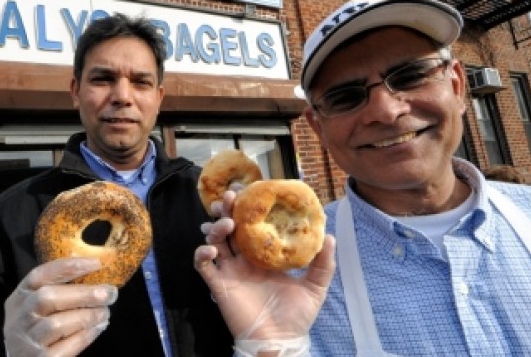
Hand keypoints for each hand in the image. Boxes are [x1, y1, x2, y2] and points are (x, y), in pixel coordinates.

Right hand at [3, 257, 116, 356]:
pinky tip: (96, 329)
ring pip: (56, 324)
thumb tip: (96, 280)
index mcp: (19, 297)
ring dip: (86, 316)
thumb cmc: (35, 329)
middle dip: (82, 294)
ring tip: (104, 313)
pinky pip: (64, 347)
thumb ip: (58, 292)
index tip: (95, 264)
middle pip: (47, 298)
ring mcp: (28, 340)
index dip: (67, 267)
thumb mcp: (36, 307)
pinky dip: (83, 337)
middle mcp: (19, 318)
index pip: (39, 275)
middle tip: (108, 293)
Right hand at [194, 190, 335, 341]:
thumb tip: (329, 236)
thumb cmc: (297, 316)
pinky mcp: (219, 285)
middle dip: (227, 209)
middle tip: (231, 196)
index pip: (253, 225)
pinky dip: (201, 254)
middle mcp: (245, 259)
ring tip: (227, 223)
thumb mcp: (315, 286)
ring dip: (216, 228)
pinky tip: (210, 250)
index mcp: (265, 255)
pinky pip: (203, 266)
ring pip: (215, 241)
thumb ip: (323, 262)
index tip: (251, 190)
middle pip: (230, 227)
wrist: (280, 341)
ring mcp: (230, 271)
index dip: (249, 208)